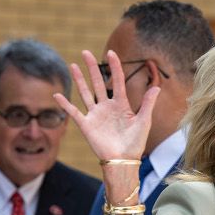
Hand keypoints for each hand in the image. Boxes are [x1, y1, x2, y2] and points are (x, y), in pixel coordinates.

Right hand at [52, 46, 157, 168]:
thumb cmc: (135, 143)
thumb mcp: (144, 121)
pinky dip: (65, 104)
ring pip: (85, 93)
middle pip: (98, 83)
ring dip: (79, 80)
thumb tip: (157, 86)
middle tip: (85, 52)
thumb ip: (148, 103)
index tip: (110, 52)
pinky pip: (74, 112)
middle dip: (92, 68)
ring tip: (73, 65)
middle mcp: (107, 107)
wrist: (123, 161)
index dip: (114, 66)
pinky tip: (57, 95)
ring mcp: (96, 115)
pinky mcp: (87, 125)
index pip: (117, 80)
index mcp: (121, 104)